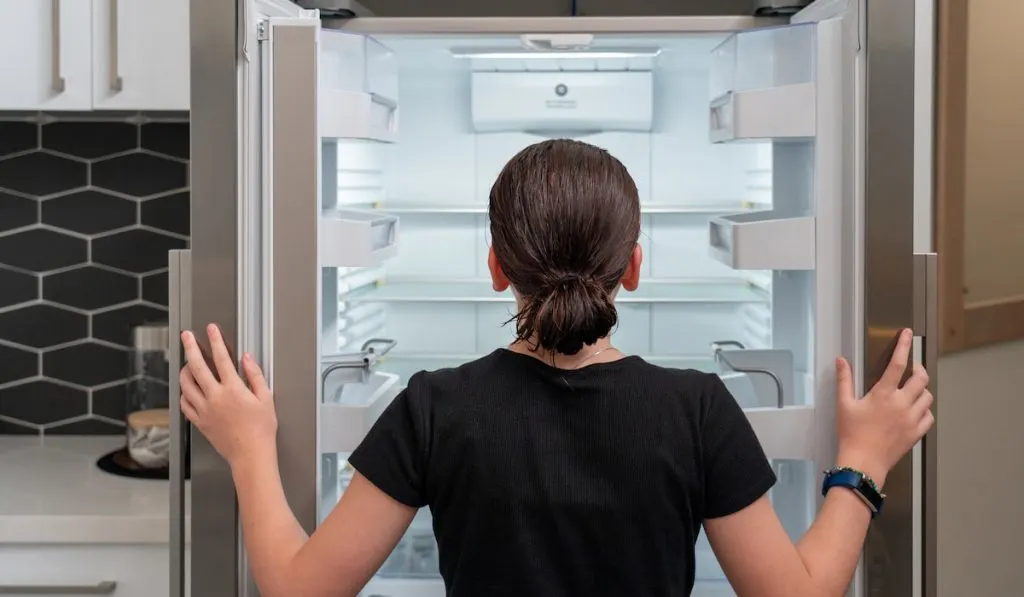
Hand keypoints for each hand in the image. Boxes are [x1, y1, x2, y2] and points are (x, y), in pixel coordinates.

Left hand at [179, 324, 277, 467]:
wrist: (250, 454)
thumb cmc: (261, 429)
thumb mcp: (266, 398)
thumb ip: (255, 375)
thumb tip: (247, 359)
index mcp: (233, 389)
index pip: (221, 358)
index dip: (215, 340)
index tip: (211, 330)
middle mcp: (215, 397)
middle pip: (197, 366)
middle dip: (190, 347)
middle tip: (186, 336)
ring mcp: (204, 409)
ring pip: (186, 385)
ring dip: (184, 370)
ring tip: (186, 363)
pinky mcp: (200, 421)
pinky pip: (185, 404)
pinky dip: (184, 394)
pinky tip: (187, 390)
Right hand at [834, 328, 933, 486]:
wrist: (863, 462)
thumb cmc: (851, 433)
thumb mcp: (844, 405)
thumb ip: (844, 380)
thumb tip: (841, 361)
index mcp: (884, 394)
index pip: (897, 363)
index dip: (903, 346)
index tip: (906, 334)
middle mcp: (902, 403)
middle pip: (921, 378)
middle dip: (918, 369)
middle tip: (912, 368)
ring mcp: (912, 419)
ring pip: (928, 397)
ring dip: (922, 390)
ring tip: (913, 390)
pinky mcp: (916, 433)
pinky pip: (929, 416)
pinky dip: (925, 410)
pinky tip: (916, 410)